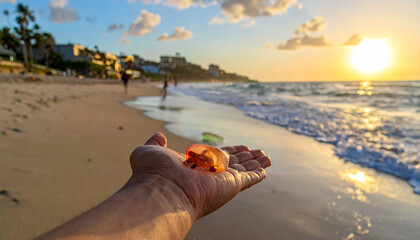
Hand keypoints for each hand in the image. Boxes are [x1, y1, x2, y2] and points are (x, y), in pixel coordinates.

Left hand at [128, 132, 270, 219]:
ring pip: (243, 169)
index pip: (215, 157)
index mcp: (194, 166)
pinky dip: (258, 174)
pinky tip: (265, 169)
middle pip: (233, 162)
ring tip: (267, 157)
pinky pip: (249, 178)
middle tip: (257, 151)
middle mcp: (209, 175)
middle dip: (245, 156)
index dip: (227, 151)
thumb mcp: (150, 152)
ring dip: (256, 162)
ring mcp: (221, 180)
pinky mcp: (232, 184)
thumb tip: (158, 135)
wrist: (162, 190)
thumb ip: (155, 144)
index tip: (238, 147)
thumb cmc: (152, 173)